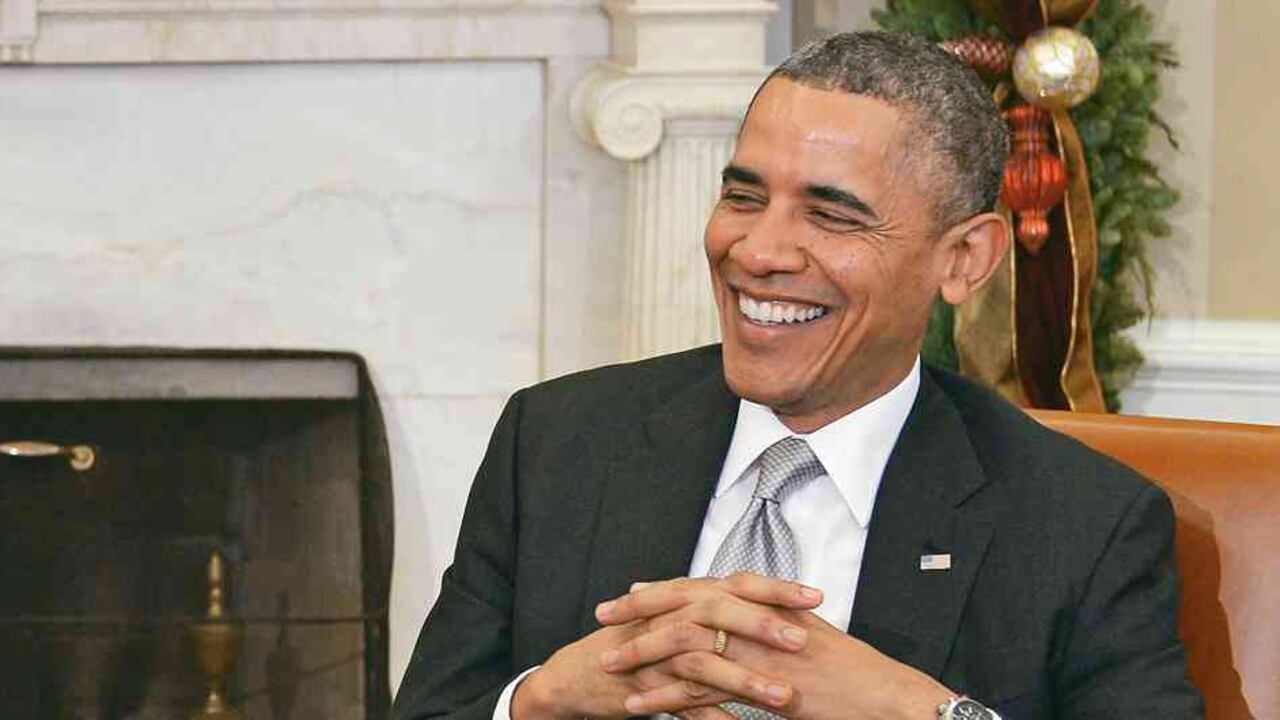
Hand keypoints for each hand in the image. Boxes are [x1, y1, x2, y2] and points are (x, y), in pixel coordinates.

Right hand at [513, 589, 804, 719]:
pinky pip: (680, 704)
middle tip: (803, 640)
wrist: (580, 673)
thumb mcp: (681, 621)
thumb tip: (772, 608)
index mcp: (687, 599)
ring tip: (784, 697)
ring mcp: (656, 654)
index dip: (775, 589)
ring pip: (705, 662)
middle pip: (720, 614)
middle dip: (763, 626)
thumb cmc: (639, 644)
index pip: (736, 585)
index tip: (814, 596)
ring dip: (746, 680)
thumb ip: (719, 613)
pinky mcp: (644, 687)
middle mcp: (672, 619)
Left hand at [598, 574, 952, 719]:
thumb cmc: (850, 672)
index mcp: (764, 603)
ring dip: (641, 655)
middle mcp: (755, 619)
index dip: (663, 591)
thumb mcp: (804, 636)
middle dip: (638, 612)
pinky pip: (699, 691)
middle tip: (602, 616)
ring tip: (608, 664)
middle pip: (682, 606)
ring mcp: (754, 651)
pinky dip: (663, 698)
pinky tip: (638, 706)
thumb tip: (740, 622)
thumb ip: (769, 623)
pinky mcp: (756, 687)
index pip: (701, 587)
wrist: (885, 696)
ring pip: (682, 645)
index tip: (629, 595)